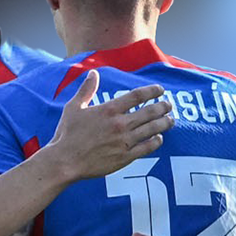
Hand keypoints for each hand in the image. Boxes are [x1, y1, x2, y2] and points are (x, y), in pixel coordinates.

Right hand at [45, 71, 172, 179]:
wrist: (65, 161)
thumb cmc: (67, 134)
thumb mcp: (74, 107)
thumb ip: (86, 89)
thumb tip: (93, 73)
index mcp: (109, 110)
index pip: (137, 96)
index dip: (152, 91)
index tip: (160, 89)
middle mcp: (120, 124)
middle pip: (150, 112)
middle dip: (163, 107)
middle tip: (169, 105)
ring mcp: (124, 141)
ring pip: (152, 129)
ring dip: (164, 123)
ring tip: (171, 120)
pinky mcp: (125, 157)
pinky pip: (147, 148)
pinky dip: (156, 141)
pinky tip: (159, 138)